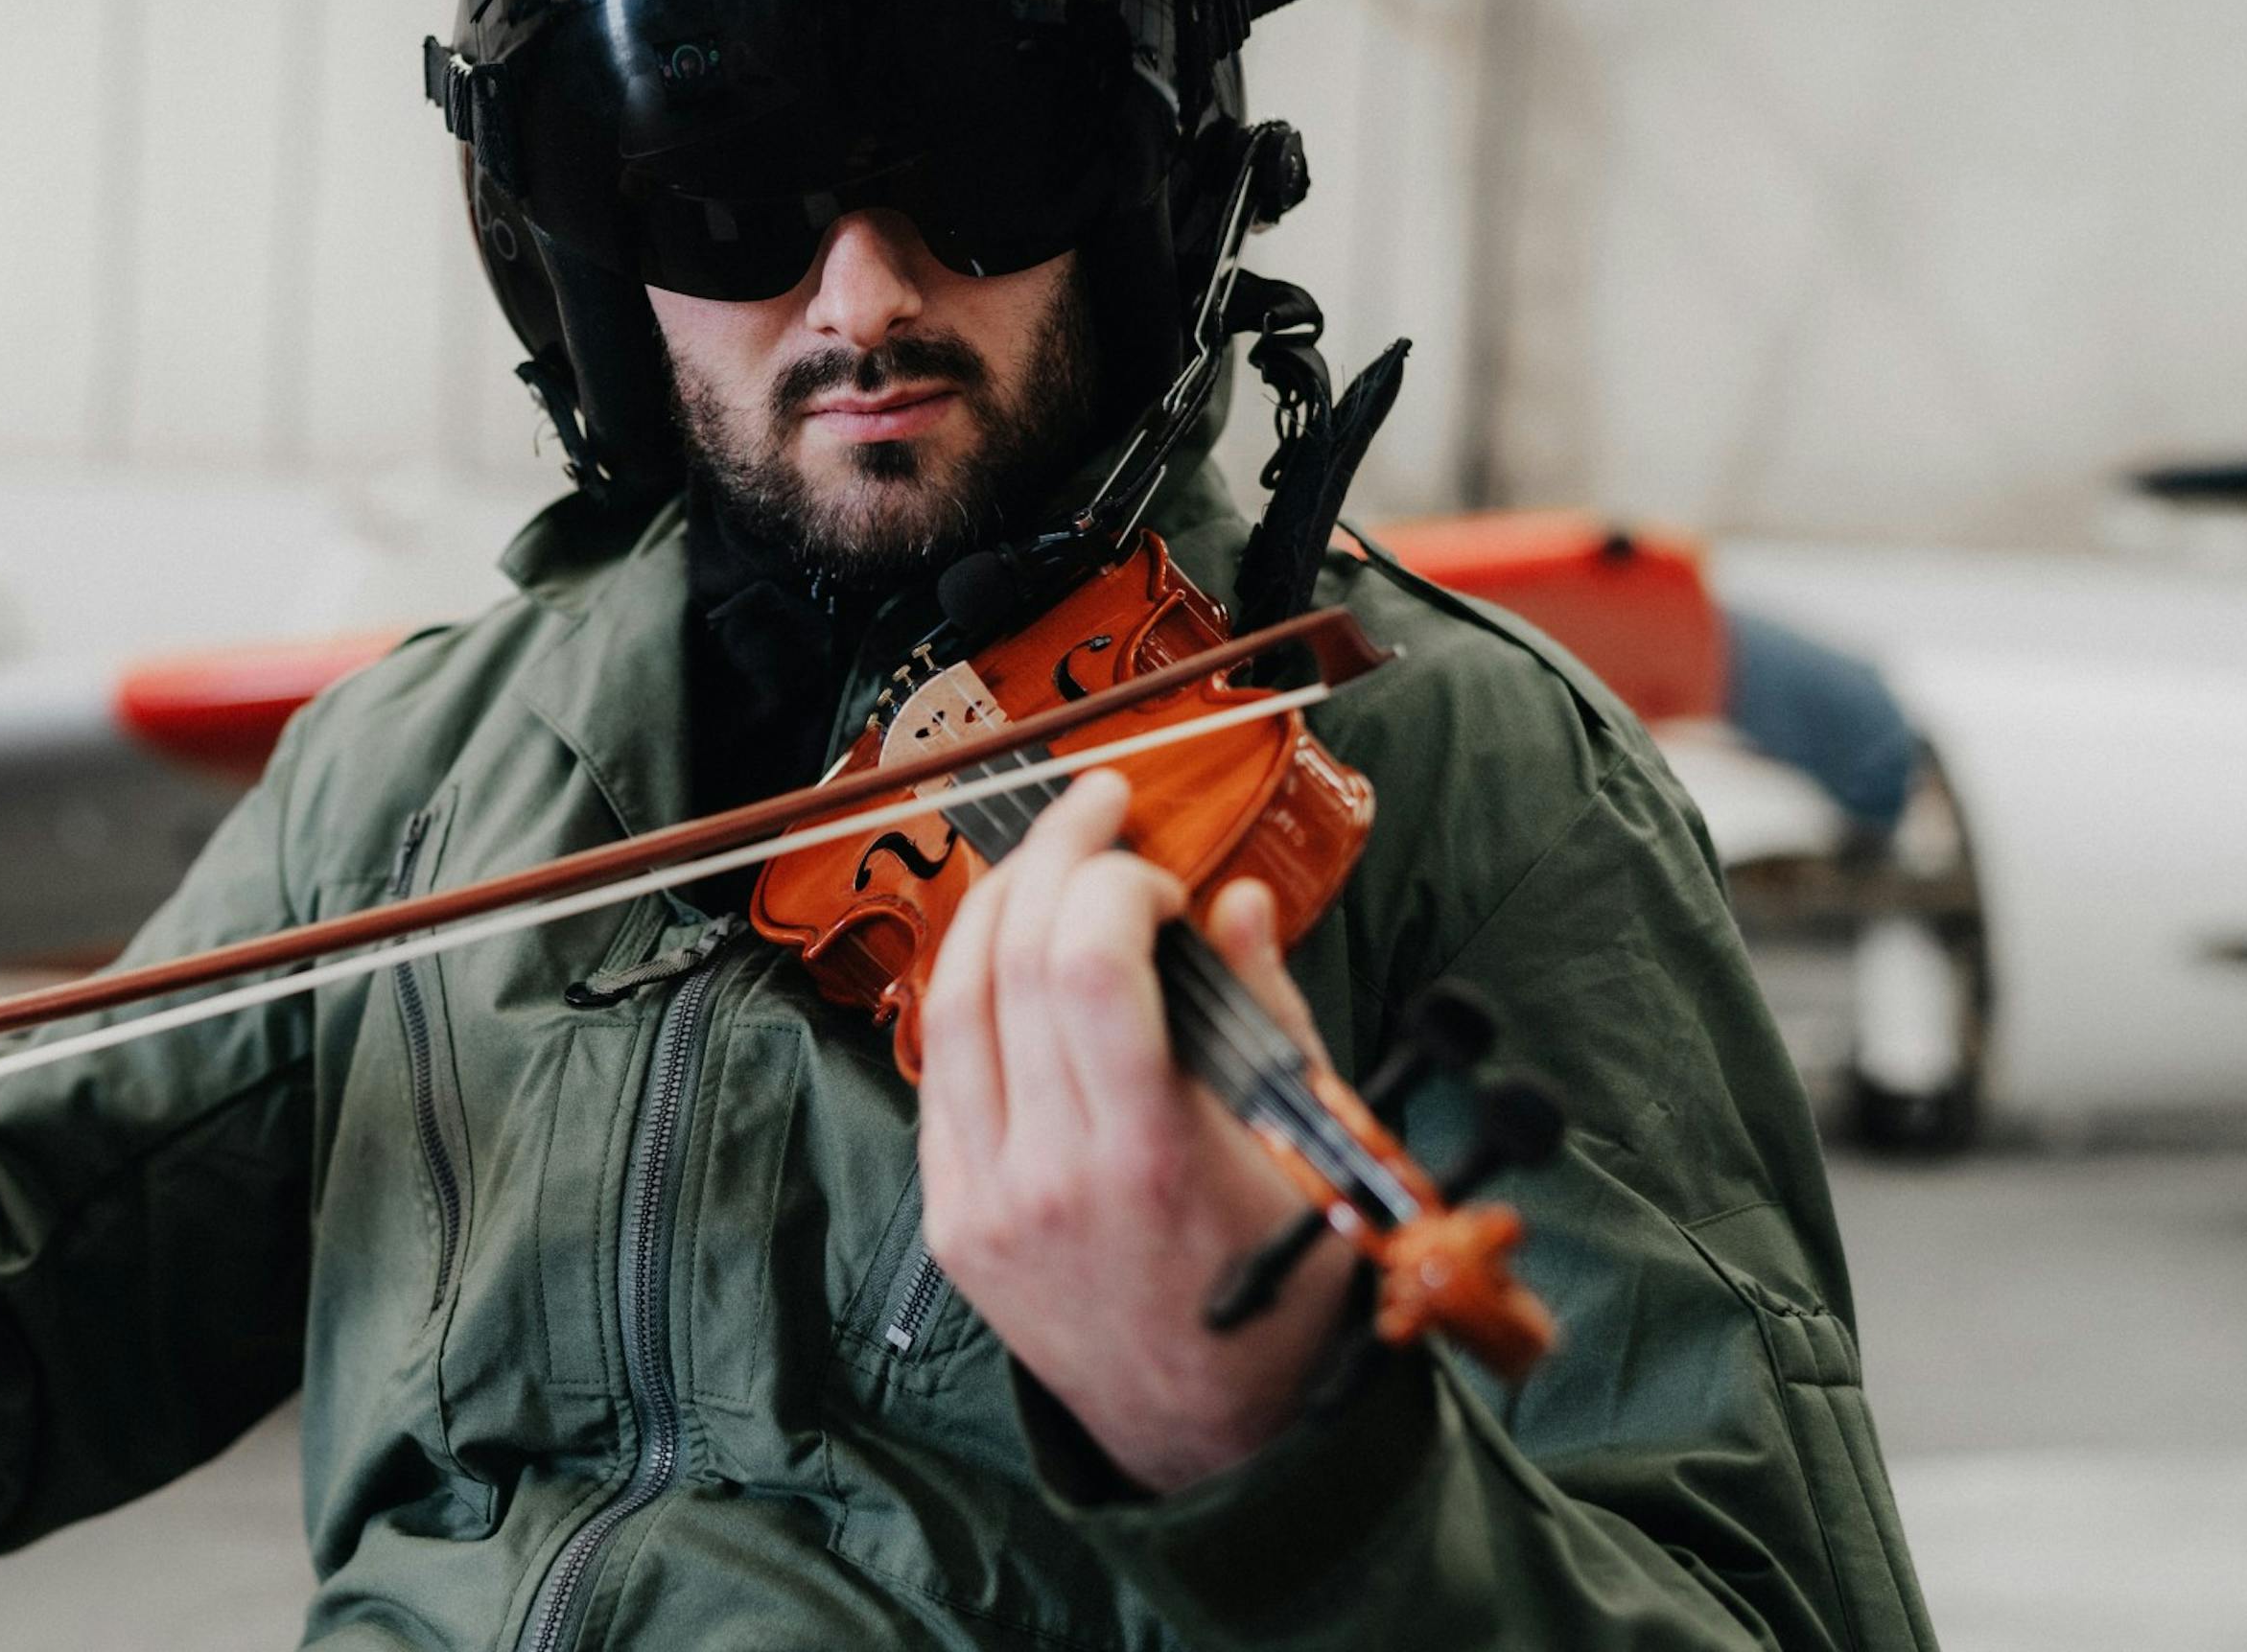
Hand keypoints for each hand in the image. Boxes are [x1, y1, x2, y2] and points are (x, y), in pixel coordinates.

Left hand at [913, 771, 1357, 1494]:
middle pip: (1011, 963)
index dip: (1110, 881)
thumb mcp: (1307, 1157)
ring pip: (950, 1006)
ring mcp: (985, 1201)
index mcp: (1149, 1160)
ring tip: (1043, 858)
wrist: (1206, 1435)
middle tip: (1094, 810)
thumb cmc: (1276, 1296)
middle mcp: (1050, 1177)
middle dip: (1052, 857)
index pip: (1087, 968)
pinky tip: (1010, 953)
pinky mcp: (952, 1220)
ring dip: (994, 907)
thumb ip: (1264, 1019)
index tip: (1155, 865)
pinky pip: (939, 1074)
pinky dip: (971, 992)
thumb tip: (1233, 903)